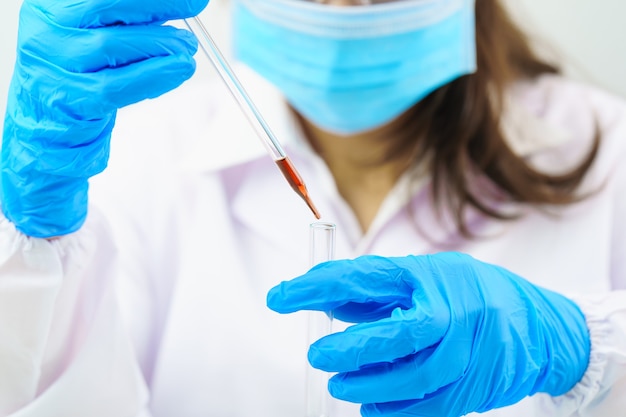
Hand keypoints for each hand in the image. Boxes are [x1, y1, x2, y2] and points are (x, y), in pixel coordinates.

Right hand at [0, 0, 206, 237]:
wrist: (48, 134)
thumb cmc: (79, 81)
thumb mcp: (93, 42)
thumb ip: (125, 23)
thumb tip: (176, 7)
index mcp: (50, 10)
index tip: (191, 0)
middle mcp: (45, 33)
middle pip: (105, 7)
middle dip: (158, 9)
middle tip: (193, 19)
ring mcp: (52, 67)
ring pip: (111, 46)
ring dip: (160, 46)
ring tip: (188, 52)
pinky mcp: (67, 101)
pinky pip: (115, 86)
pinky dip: (152, 77)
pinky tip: (177, 73)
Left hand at [267, 252, 589, 416]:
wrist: (537, 327)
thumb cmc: (470, 293)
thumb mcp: (424, 277)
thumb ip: (376, 292)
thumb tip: (324, 301)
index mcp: (427, 277)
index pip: (360, 278)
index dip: (314, 287)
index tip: (279, 297)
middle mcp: (448, 314)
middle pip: (391, 336)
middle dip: (347, 349)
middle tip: (317, 356)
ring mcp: (464, 354)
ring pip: (409, 380)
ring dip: (366, 386)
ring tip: (341, 384)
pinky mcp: (471, 389)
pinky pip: (425, 408)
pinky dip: (391, 412)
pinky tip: (370, 405)